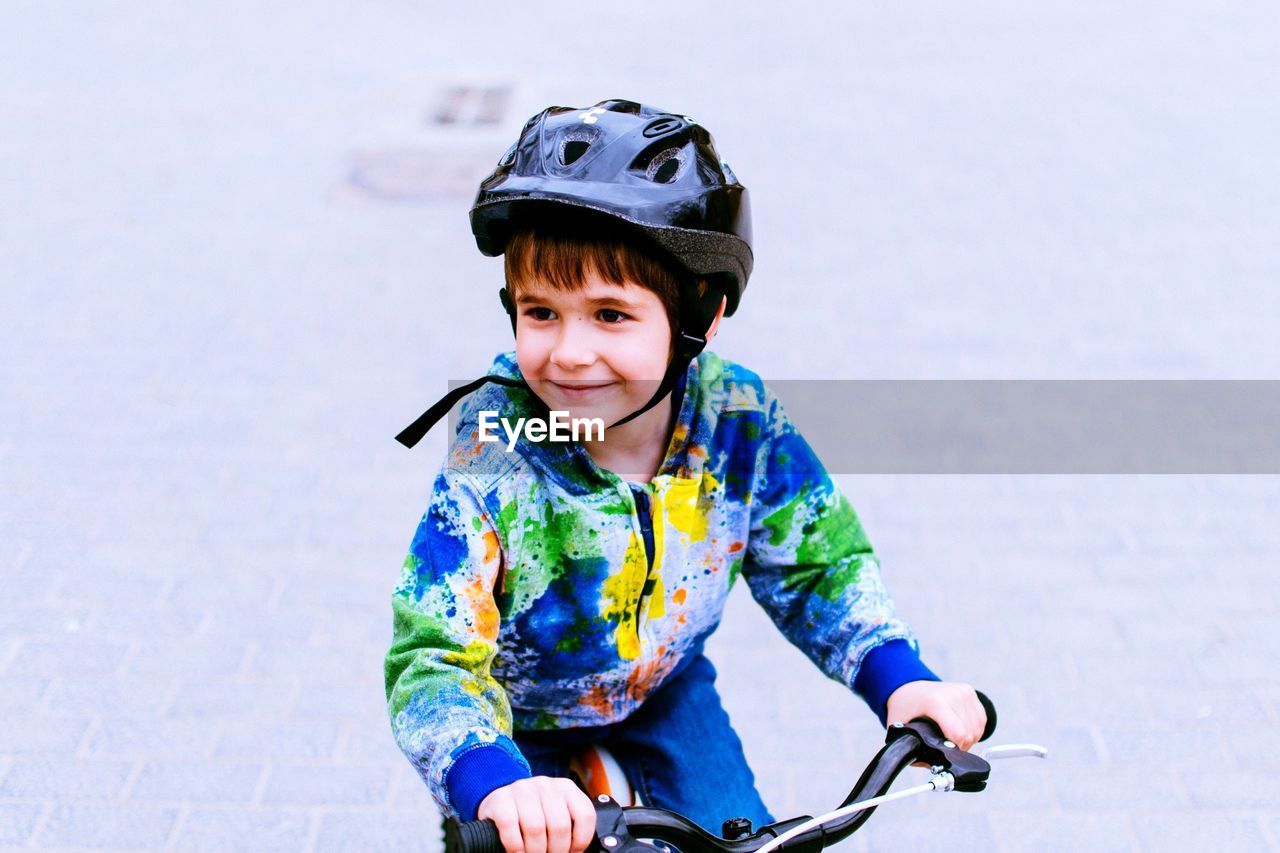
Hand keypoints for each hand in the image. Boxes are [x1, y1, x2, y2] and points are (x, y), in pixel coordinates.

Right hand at [477, 776, 595, 852]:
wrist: (499, 801)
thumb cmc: (532, 814)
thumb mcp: (554, 814)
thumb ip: (567, 827)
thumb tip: (575, 852)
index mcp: (566, 788)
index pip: (585, 815)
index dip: (580, 841)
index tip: (571, 852)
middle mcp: (545, 785)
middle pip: (560, 826)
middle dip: (556, 851)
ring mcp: (522, 789)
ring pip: (535, 828)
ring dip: (535, 851)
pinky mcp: (500, 799)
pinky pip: (510, 826)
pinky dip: (515, 846)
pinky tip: (517, 852)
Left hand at [885, 681, 986, 750]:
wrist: (908, 688)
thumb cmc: (905, 709)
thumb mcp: (903, 730)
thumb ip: (917, 751)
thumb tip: (936, 767)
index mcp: (935, 702)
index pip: (959, 734)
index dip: (956, 750)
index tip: (945, 752)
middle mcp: (952, 694)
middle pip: (970, 734)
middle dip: (961, 746)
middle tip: (946, 744)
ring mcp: (962, 691)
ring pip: (978, 728)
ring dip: (969, 738)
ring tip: (952, 737)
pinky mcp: (969, 691)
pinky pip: (981, 719)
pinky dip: (974, 729)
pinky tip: (960, 728)